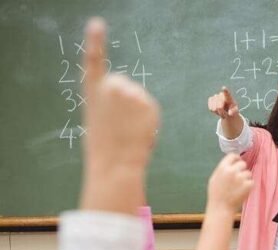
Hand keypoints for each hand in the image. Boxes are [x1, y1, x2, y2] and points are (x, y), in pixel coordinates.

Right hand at [80, 17, 159, 213]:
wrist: (116, 163)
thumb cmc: (104, 147)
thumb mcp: (98, 119)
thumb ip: (110, 104)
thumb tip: (129, 103)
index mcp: (93, 90)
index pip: (94, 60)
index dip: (96, 41)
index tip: (97, 24)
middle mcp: (113, 86)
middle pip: (123, 85)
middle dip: (124, 101)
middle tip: (119, 125)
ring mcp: (133, 94)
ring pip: (138, 97)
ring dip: (136, 111)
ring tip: (128, 130)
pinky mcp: (150, 104)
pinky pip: (150, 107)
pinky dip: (147, 118)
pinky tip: (139, 130)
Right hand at [207, 154, 252, 212]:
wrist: (220, 207)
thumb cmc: (216, 194)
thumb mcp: (214, 178)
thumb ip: (223, 169)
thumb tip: (230, 162)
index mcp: (222, 167)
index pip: (233, 155)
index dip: (236, 159)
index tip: (237, 162)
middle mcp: (232, 171)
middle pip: (242, 163)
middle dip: (241, 170)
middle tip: (238, 178)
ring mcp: (241, 178)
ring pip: (248, 173)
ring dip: (246, 179)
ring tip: (239, 187)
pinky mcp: (248, 185)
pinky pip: (252, 182)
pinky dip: (249, 186)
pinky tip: (242, 191)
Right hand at [208, 87, 239, 118]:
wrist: (227, 109)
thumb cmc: (232, 110)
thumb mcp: (235, 112)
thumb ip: (233, 112)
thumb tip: (230, 113)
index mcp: (229, 97)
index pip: (227, 94)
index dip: (225, 91)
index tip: (223, 88)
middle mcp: (222, 95)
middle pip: (219, 107)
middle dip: (222, 112)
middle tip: (225, 113)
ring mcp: (215, 96)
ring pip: (214, 108)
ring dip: (218, 112)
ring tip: (222, 111)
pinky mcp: (211, 99)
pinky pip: (210, 108)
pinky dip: (214, 111)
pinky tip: (217, 109)